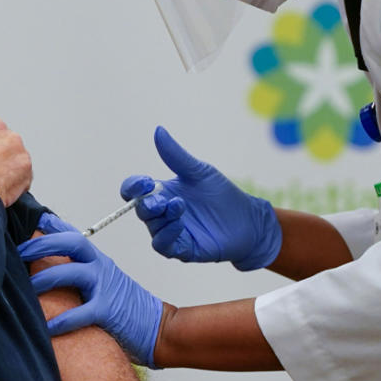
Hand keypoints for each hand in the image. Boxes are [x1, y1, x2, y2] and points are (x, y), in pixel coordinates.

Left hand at [17, 214, 163, 366]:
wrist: (158, 326)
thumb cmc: (127, 306)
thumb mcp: (105, 280)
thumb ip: (82, 271)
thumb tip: (52, 267)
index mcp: (98, 260)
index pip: (74, 234)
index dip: (52, 224)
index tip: (32, 217)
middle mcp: (101, 268)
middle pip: (72, 243)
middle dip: (43, 244)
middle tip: (19, 251)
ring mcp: (106, 287)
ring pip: (73, 272)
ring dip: (46, 278)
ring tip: (27, 287)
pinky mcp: (109, 311)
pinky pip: (82, 312)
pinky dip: (63, 321)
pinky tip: (48, 328)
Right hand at [121, 127, 280, 270]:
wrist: (247, 219)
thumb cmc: (221, 195)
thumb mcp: (199, 172)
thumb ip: (176, 155)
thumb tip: (158, 131)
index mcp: (162, 192)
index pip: (135, 190)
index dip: (133, 186)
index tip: (145, 182)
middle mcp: (162, 213)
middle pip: (141, 209)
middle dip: (147, 203)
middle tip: (162, 199)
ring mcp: (171, 232)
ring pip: (152, 228)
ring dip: (161, 218)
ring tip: (178, 206)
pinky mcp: (182, 249)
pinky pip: (164, 246)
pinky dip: (167, 235)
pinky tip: (179, 224)